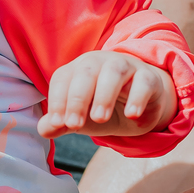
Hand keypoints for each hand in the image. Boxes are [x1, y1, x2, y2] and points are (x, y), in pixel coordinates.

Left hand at [38, 51, 176, 139]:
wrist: (139, 108)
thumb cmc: (103, 108)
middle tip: (74, 125)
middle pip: (86, 72)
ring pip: (114, 72)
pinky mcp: (149, 78)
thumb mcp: (80, 119)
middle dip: (77, 99)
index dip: (57, 101)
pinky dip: (137, 97)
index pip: (62, 79)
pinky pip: (143, 82)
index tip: (57, 124)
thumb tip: (44, 129)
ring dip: (104, 95)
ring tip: (99, 118)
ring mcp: (126, 67)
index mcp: (78, 69)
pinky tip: (131, 114)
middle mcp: (100, 62)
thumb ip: (60, 124)